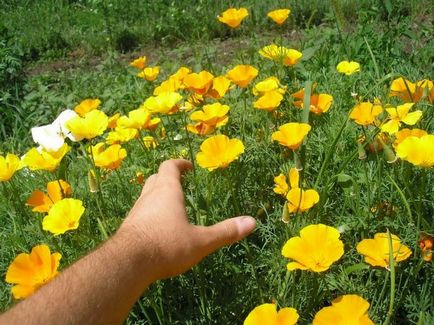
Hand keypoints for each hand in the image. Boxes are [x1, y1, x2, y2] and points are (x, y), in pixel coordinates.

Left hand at [118, 159, 255, 281]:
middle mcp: (149, 197)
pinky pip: (140, 213)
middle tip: (180, 183)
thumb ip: (225, 232)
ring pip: (146, 195)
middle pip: (156, 178)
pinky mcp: (128, 227)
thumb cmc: (167, 245)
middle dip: (168, 177)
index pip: (170, 166)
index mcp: (167, 192)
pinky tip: (158, 228)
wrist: (128, 263)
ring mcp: (136, 212)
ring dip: (158, 196)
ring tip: (171, 206)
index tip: (189, 167)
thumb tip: (252, 222)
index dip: (179, 164)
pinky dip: (150, 213)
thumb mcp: (201, 241)